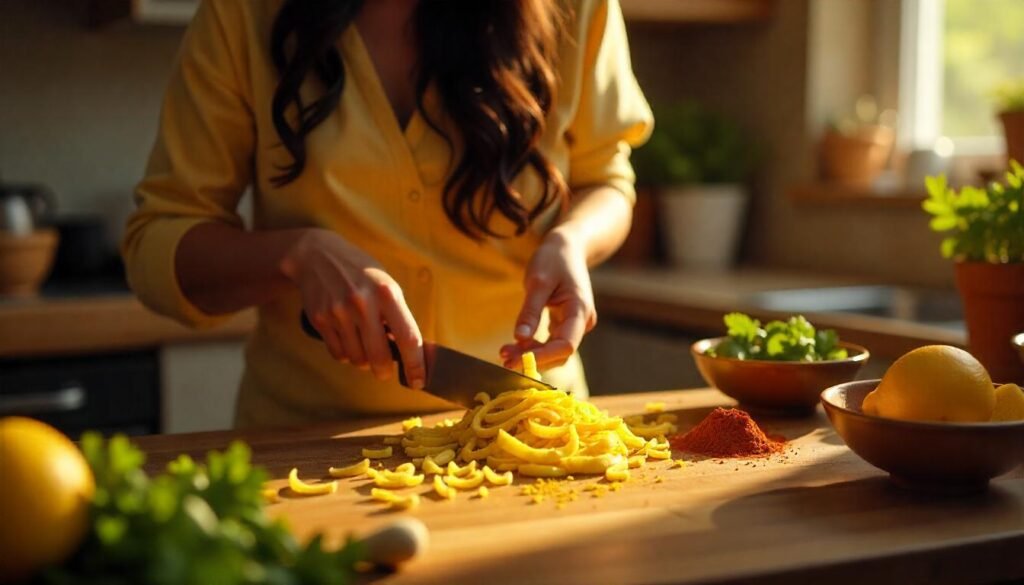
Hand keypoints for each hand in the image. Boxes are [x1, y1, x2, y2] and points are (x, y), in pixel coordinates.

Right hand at [279, 229, 424, 387]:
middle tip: (385, 371)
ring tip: (363, 344)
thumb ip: (397, 315)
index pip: (409, 338)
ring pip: (357, 359)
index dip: (416, 365)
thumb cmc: (360, 272)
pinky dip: (346, 353)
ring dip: (364, 360)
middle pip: (379, 357)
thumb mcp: (386, 284)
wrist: (317, 255)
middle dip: (384, 371)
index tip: (418, 381)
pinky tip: (347, 338)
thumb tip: (409, 350)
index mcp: (387, 294)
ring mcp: (339, 312)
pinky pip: (338, 353)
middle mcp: (363, 303)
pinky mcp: (320, 319)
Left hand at [501, 229, 596, 370]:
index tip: (516, 361)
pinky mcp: (566, 323)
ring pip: (555, 350)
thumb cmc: (554, 259)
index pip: (566, 345)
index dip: (542, 357)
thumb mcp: (538, 281)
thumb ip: (530, 311)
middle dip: (533, 358)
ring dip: (531, 355)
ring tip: (504, 353)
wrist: (567, 247)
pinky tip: (515, 347)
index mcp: (580, 309)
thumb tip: (519, 338)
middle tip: (503, 359)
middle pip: (560, 352)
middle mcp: (582, 321)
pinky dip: (534, 347)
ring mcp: (575, 324)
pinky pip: (551, 342)